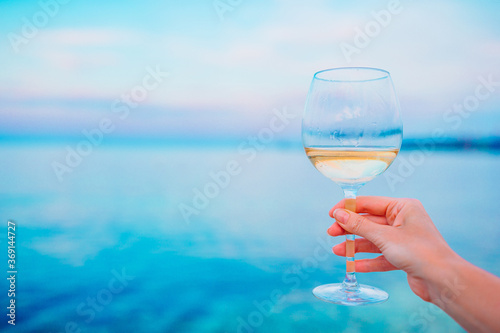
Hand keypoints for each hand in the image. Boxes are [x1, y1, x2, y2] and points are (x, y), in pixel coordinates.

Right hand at [327, 196, 457, 301]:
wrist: (443, 280)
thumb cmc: (419, 252)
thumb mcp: (384, 236)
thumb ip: (359, 225)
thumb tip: (339, 214)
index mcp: (403, 207)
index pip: (369, 203)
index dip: (348, 208)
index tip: (331, 214)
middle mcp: (404, 220)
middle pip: (370, 222)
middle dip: (350, 229)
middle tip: (331, 233)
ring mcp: (404, 239)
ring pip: (373, 240)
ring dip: (355, 246)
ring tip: (338, 251)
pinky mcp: (404, 257)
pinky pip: (381, 256)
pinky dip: (367, 260)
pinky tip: (353, 265)